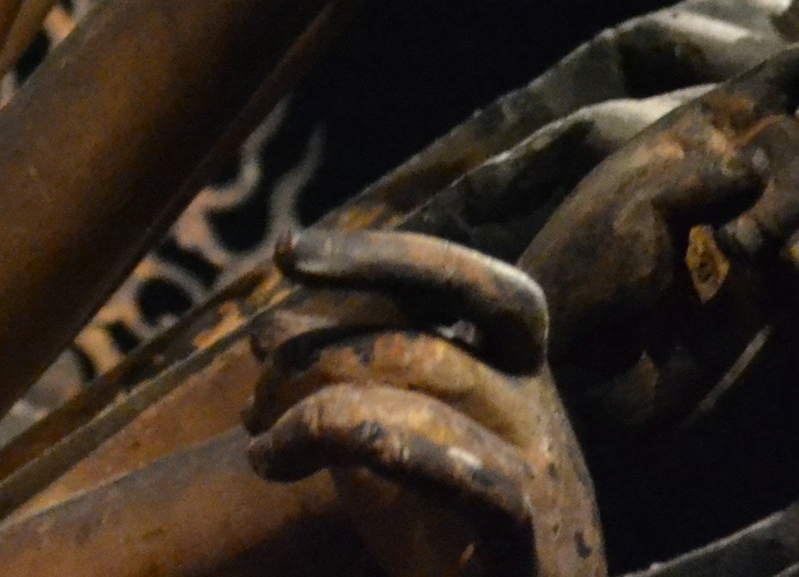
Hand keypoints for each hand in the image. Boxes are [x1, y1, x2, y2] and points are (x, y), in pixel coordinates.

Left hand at [248, 228, 601, 576]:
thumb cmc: (445, 532)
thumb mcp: (396, 434)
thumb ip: (353, 375)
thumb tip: (270, 329)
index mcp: (514, 373)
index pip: (469, 285)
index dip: (385, 256)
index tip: (288, 251)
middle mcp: (535, 412)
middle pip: (421, 340)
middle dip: (319, 344)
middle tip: (257, 373)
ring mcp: (542, 479)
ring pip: (429, 397)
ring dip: (315, 406)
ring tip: (259, 439)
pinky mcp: (529, 548)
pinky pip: (468, 481)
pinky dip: (367, 448)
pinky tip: (277, 460)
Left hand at [515, 41, 798, 434]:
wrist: (579, 375)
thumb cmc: (585, 277)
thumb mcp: (631, 207)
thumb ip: (702, 174)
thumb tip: (760, 162)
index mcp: (689, 135)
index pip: (779, 81)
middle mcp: (733, 176)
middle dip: (797, 176)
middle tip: (739, 241)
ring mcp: (762, 232)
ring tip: (761, 263)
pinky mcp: (779, 292)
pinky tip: (793, 274)